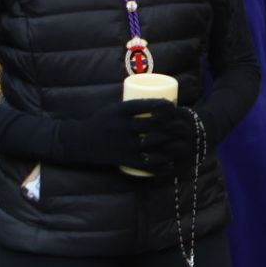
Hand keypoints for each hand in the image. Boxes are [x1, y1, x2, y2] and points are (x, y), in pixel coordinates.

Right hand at [56, 99, 197, 170]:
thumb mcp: (115, 109)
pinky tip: (172, 163)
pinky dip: (161, 164)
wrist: (81, 142)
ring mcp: (123, 144)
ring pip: (153, 144)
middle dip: (173, 126)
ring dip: (171, 144)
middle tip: (184, 127)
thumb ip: (135, 107)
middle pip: (154, 125)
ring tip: (182, 143)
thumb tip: (163, 103)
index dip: (163, 105)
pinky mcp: (124, 159)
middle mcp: (122, 126)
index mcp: (120, 111)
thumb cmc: (104, 122)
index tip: (173, 106)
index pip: (146, 105)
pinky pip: (146, 163)